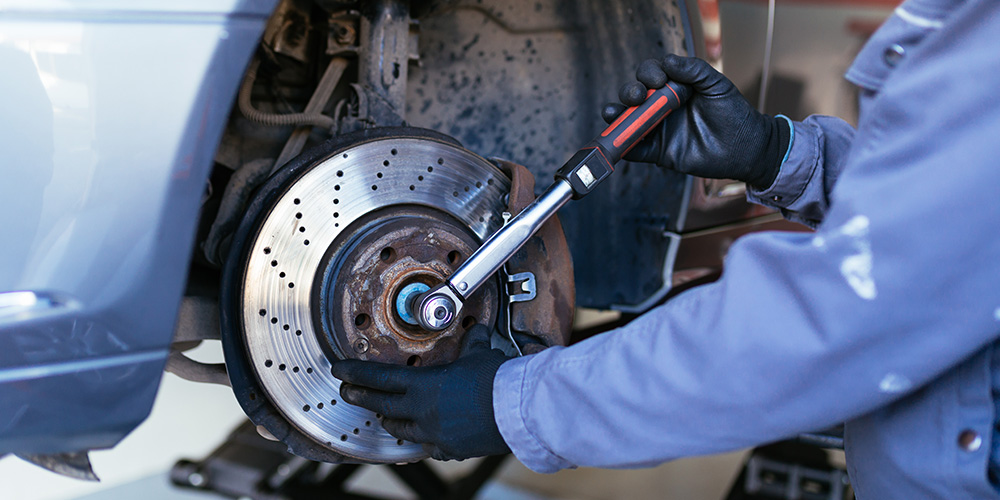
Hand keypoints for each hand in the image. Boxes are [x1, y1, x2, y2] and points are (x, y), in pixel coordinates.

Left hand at [331, 325, 510, 459]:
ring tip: (386, 414)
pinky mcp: (449, 449)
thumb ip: (471, 344)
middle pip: (381, 405)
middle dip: (361, 398)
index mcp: (423, 386)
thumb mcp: (479, 354)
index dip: (355, 373)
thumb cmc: (497, 381)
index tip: (339, 370)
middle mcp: (422, 412)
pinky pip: (428, 445)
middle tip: (347, 392)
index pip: (379, 378)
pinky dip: (424, 439)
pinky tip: (426, 435)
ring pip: (401, 430)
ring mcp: (433, 433)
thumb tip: (476, 331)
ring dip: (391, 420)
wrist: (517, 411)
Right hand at [602, 54, 789, 190]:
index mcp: (674, 88)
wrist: (744, 147)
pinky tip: (620, 141)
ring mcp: (658, 129)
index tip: (659, 80)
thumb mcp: (716, 85)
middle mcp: (661, 107)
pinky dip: (624, 146)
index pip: (651, 74)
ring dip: (616, 116)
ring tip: (614, 114)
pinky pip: (636, 150)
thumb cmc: (733, 113)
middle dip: (629, 92)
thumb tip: (668, 61)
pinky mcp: (658, 152)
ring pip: (628, 121)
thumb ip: (693, 70)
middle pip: (634, 95)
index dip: (648, 73)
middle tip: (638, 96)